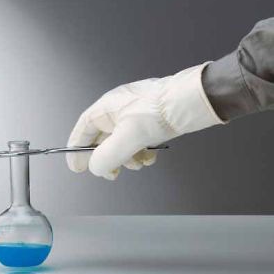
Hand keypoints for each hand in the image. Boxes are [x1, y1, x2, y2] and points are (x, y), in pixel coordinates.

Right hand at [66, 63, 223, 179]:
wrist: (196, 100)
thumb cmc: (163, 108)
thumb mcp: (130, 136)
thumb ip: (107, 155)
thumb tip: (95, 167)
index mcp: (107, 107)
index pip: (83, 129)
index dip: (77, 149)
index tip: (77, 167)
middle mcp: (118, 110)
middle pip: (102, 139)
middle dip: (107, 158)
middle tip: (111, 173)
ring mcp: (136, 115)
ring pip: (122, 143)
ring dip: (127, 158)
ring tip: (137, 163)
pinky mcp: (152, 121)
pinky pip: (138, 141)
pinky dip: (141, 153)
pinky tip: (150, 157)